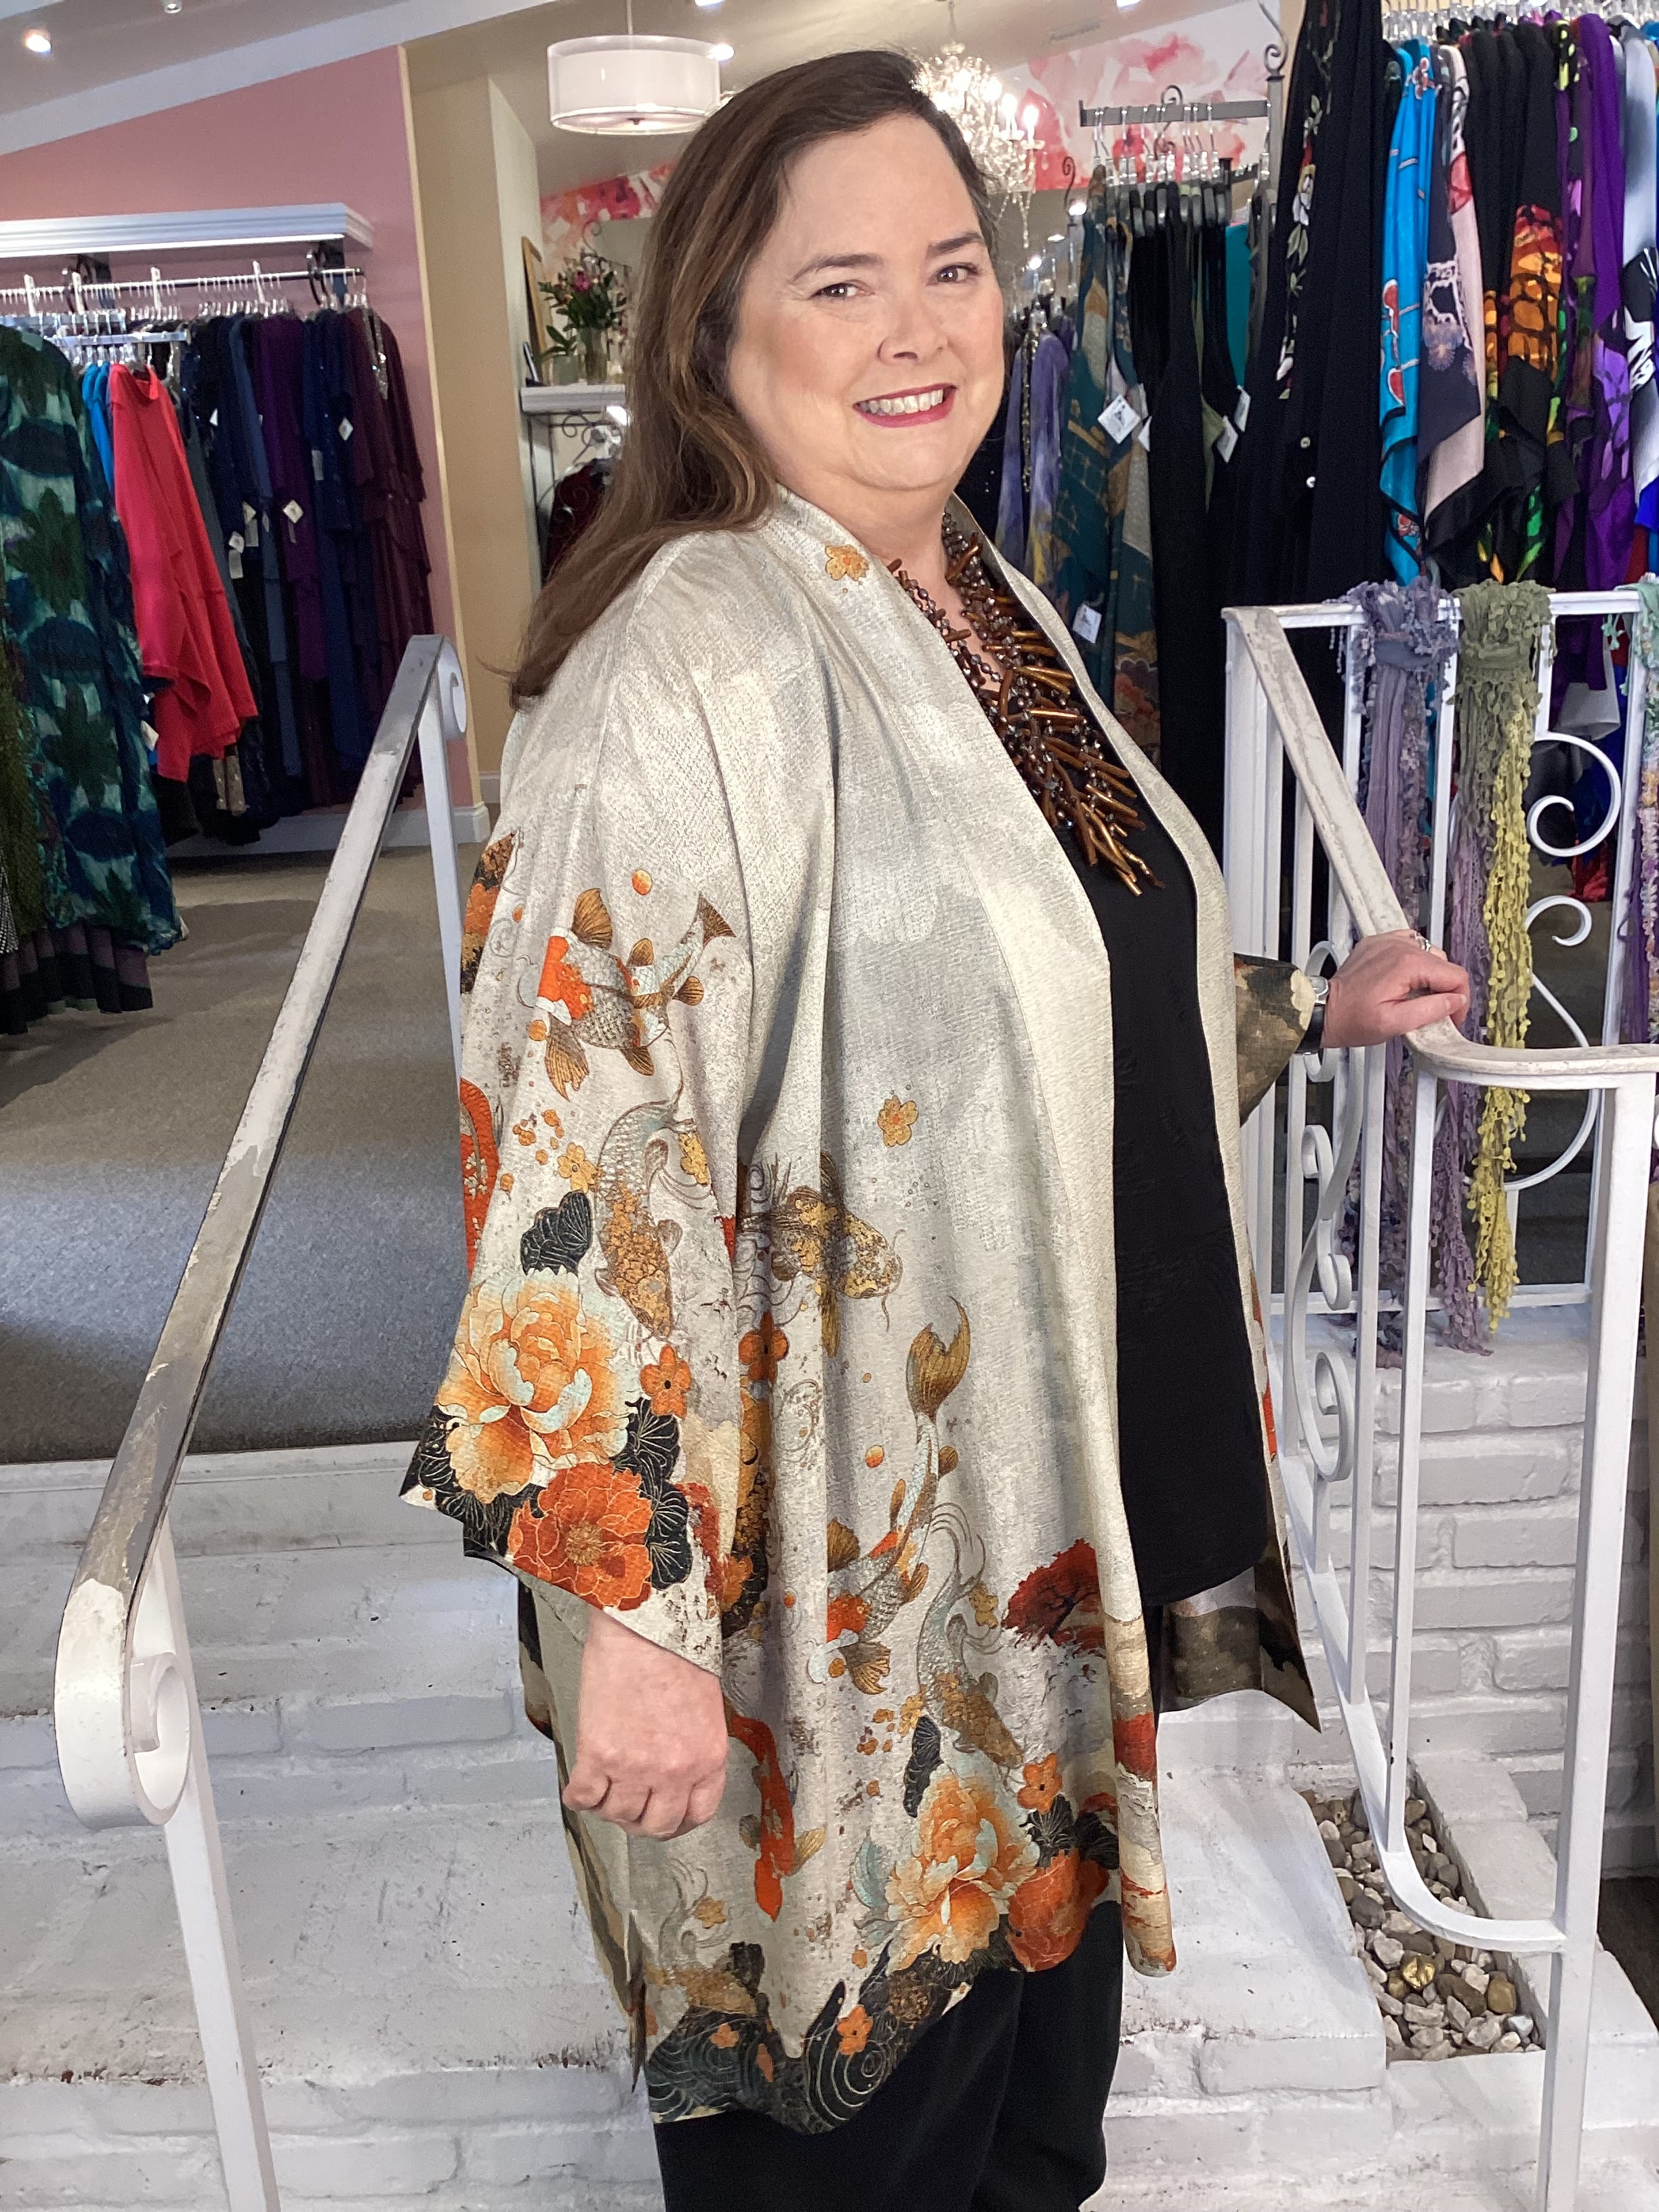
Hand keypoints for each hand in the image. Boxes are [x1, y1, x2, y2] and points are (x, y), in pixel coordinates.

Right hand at [563, 1609, 728, 1839]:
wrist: (643, 1626)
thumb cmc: (676, 1653)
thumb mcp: (705, 1707)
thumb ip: (695, 1747)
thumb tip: (677, 1770)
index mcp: (707, 1759)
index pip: (698, 1815)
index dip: (678, 1820)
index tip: (665, 1813)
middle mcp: (675, 1772)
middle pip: (657, 1826)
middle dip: (642, 1821)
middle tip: (630, 1807)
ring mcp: (635, 1768)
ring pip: (618, 1816)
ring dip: (609, 1807)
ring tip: (604, 1787)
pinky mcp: (598, 1756)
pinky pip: (584, 1798)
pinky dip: (578, 1798)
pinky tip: (578, 1787)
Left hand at [1323, 930, 1470, 1050]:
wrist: (1323, 1011)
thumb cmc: (1352, 1019)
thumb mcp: (1396, 1024)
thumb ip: (1431, 1010)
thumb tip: (1455, 1001)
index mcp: (1407, 964)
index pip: (1455, 975)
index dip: (1460, 1000)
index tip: (1453, 1016)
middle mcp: (1400, 946)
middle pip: (1444, 964)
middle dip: (1444, 989)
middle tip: (1433, 1011)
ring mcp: (1388, 941)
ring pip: (1429, 954)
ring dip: (1429, 976)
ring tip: (1415, 997)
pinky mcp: (1378, 943)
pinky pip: (1409, 947)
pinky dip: (1413, 963)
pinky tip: (1404, 980)